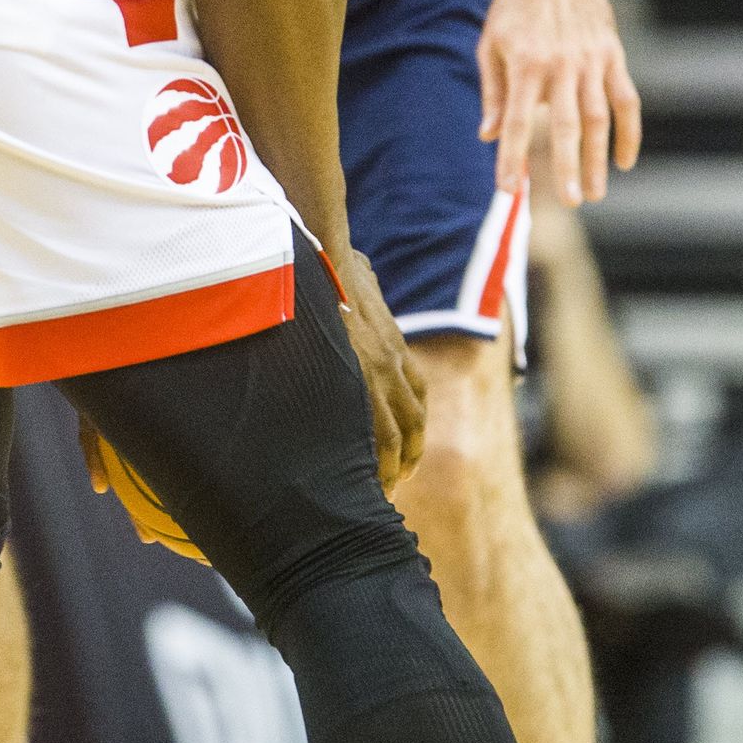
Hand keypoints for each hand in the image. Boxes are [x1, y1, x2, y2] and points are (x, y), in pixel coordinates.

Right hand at [331, 249, 425, 489]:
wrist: (328, 253)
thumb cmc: (336, 256)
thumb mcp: (362, 272)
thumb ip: (366, 283)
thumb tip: (360, 270)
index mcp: (394, 342)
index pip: (415, 393)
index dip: (413, 423)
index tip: (406, 445)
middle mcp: (392, 361)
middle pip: (412, 420)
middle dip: (409, 452)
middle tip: (400, 478)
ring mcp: (375, 372)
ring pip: (394, 433)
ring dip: (393, 465)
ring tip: (383, 489)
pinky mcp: (356, 378)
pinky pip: (371, 431)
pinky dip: (373, 458)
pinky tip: (363, 476)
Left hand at [479, 0, 640, 205]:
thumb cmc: (515, 8)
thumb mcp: (491, 44)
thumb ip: (493, 93)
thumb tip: (488, 136)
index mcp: (525, 63)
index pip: (518, 121)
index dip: (512, 157)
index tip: (507, 189)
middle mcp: (561, 65)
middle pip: (566, 125)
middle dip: (567, 166)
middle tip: (569, 203)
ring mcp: (592, 61)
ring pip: (599, 118)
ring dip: (598, 158)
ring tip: (594, 194)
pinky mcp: (613, 56)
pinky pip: (626, 100)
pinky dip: (629, 132)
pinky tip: (624, 162)